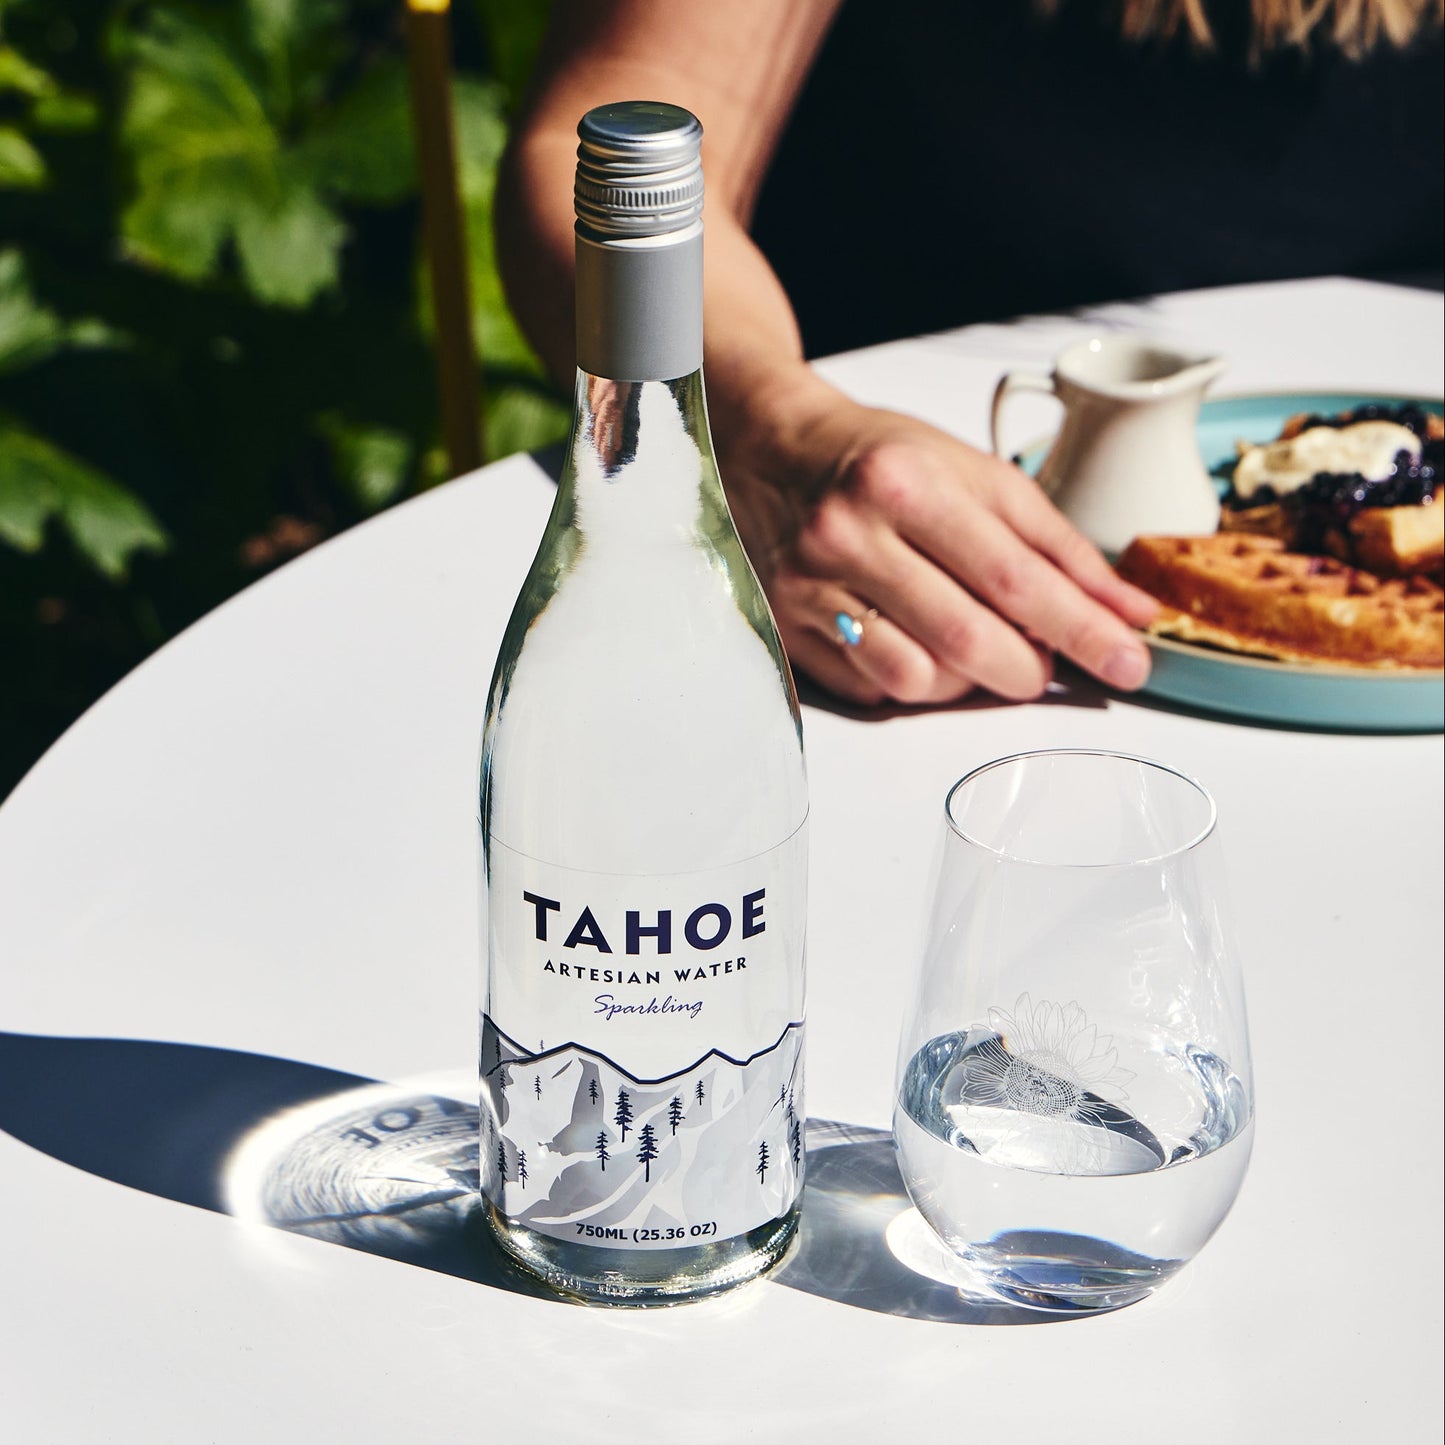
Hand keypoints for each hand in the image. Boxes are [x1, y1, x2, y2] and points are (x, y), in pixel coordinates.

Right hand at [720, 369, 1160, 706]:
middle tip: (1043, 665)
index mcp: (904, 484)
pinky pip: (870, 689)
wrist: (769, 452)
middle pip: (965, 639)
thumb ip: (1055, 545)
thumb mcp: (975, 475)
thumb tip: (1128, 611)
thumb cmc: (882, 461)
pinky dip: (912, 682)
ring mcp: (810, 589)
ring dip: (967, 683)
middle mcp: (850, 537)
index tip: (1129, 662)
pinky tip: (917, 646)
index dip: (1080, 629)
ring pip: (914, 679)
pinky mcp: (788, 629)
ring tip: (975, 649)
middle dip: (1026, 669)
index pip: (1013, 577)